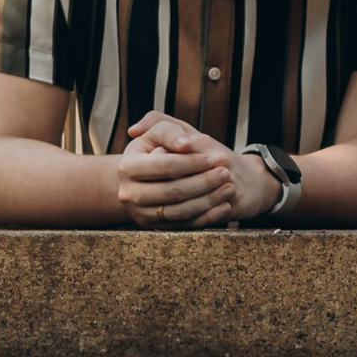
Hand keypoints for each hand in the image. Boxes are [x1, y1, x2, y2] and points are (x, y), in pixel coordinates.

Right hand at [114, 116, 240, 227]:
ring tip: (228, 188)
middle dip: (203, 182)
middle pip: (172, 191)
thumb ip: (168, 130)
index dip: (190, 162)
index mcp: (127, 166)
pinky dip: (207, 217)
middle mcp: (129, 193)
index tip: (211, 159)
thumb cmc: (157, 148)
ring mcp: (140, 213)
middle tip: (225, 173)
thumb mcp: (159, 132)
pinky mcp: (154, 227)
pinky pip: (183, 226)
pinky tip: (224, 206)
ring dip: (208, 201)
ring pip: (179, 212)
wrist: (145, 175)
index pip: (164, 165)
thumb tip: (184, 143)